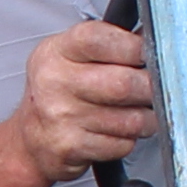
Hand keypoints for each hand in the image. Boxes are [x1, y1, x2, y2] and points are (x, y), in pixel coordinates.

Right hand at [12, 20, 158, 180]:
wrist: (31, 140)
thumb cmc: (61, 94)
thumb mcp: (72, 58)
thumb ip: (110, 46)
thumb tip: (155, 40)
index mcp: (56, 51)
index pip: (99, 39)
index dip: (133, 47)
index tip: (146, 54)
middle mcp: (54, 82)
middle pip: (123, 83)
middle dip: (149, 89)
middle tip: (150, 89)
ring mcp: (60, 116)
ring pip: (131, 119)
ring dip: (144, 120)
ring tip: (134, 114)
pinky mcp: (71, 147)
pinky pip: (123, 144)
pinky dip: (128, 141)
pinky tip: (115, 133)